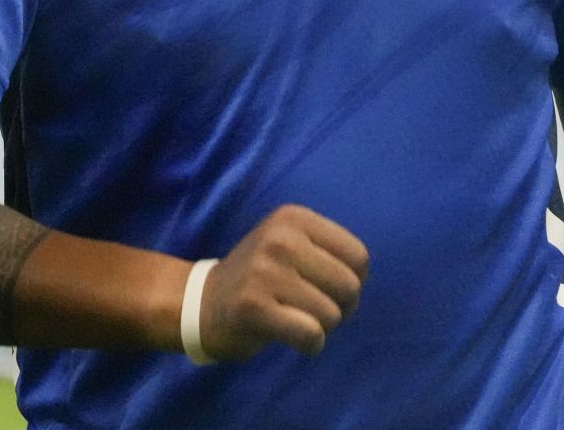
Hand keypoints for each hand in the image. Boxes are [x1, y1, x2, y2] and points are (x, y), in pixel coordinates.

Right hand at [198, 204, 368, 359]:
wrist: (201, 303)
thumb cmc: (259, 276)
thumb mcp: (290, 243)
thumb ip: (327, 251)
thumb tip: (361, 277)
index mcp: (294, 217)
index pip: (359, 257)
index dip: (352, 281)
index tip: (327, 289)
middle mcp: (281, 238)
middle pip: (350, 286)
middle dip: (341, 308)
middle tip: (312, 310)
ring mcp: (265, 271)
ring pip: (332, 314)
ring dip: (322, 328)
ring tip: (296, 320)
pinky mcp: (254, 307)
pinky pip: (311, 334)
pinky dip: (311, 345)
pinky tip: (293, 339)